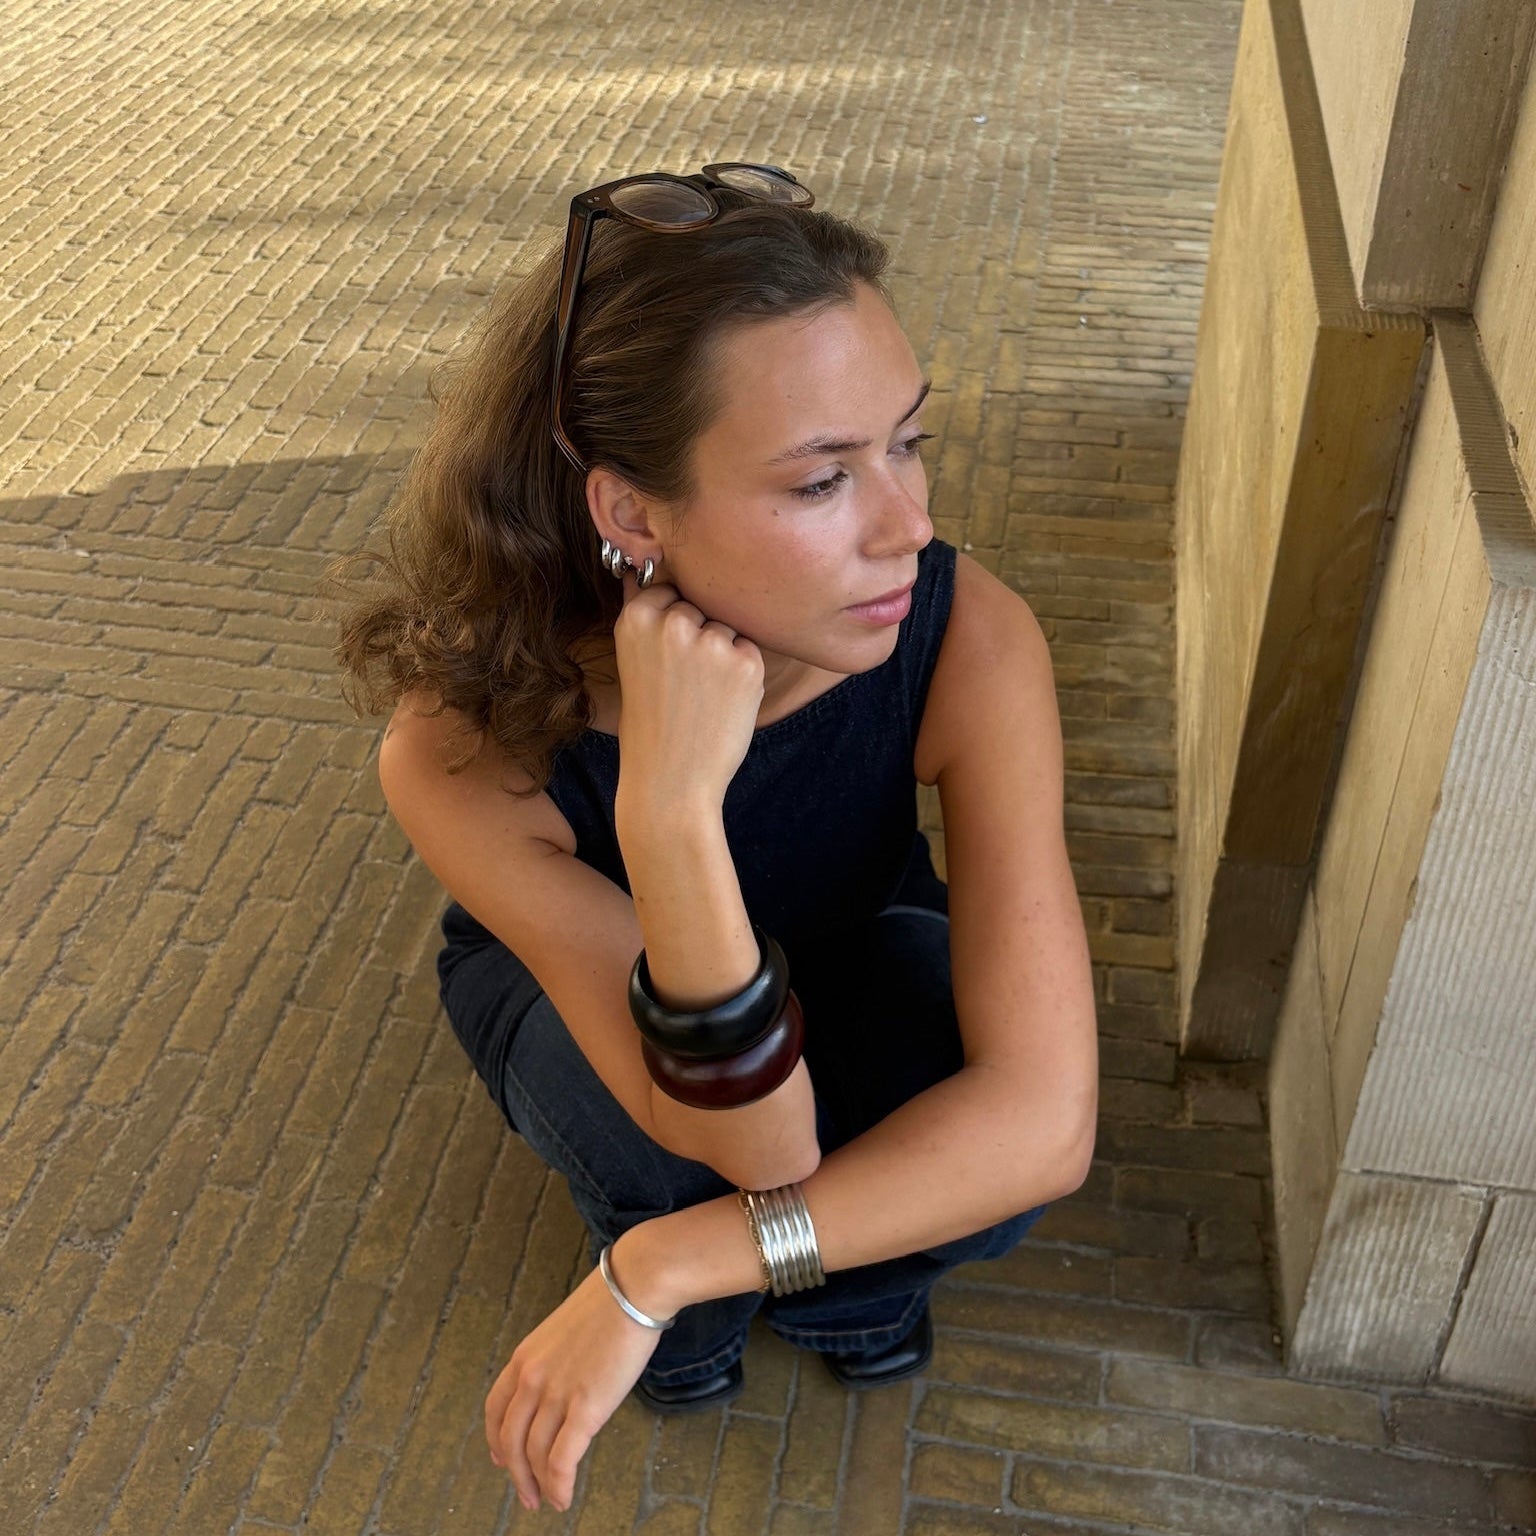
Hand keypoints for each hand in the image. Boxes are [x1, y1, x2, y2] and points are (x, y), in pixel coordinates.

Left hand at [484, 1236, 670, 1511]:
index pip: (496, 1409)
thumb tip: (563, 1386)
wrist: (634, 1287)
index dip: (496, 1439)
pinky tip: (563, 1497)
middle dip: (516, 1474)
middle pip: (510, 1439)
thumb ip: (555, 1361)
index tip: (501, 1458)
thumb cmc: (610, 1303)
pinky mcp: (584, 1408)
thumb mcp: (565, 1331)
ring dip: (538, 1485)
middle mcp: (531, 1378)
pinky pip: (562, 1460)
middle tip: (526, 1494)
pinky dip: (559, 1485)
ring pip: (534, 1455)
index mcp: (524, 1357)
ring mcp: (555, 1394)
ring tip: (548, 1501)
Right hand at [611, 565, 764, 811]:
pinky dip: (744, 675)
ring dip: (723, 656)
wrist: (670, 782)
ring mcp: (711, 642)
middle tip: (682, 686)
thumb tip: (639, 565)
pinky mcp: (745, 663)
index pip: (670, 589)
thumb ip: (643, 613)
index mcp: (636, 617)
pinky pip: (751, 651)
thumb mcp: (632, 660)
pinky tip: (721, 705)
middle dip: (700, 638)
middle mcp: (673, 622)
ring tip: (701, 698)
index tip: (664, 659)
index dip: (672, 624)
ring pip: (728, 629)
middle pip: (702, 607)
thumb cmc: (651, 723)